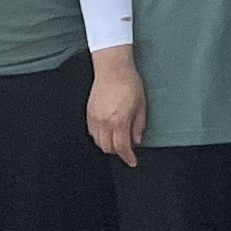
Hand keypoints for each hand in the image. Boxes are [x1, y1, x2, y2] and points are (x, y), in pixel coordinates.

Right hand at [86, 48, 145, 164]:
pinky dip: (100, 137)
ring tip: (118, 139)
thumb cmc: (129, 82)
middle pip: (108, 148)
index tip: (132, 161)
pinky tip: (108, 132)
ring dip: (108, 145)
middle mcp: (105, 121)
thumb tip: (136, 139)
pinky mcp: (89, 113)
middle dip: (118, 152)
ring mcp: (95, 117)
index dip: (128, 157)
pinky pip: (92, 132)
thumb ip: (138, 125)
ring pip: (98, 142)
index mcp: (119, 120)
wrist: (113, 69)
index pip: (121, 147)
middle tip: (127, 149)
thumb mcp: (141, 105)